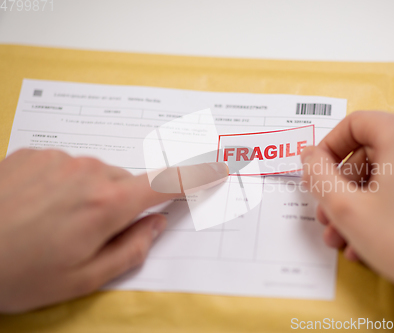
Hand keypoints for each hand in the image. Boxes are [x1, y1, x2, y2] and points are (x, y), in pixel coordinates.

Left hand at [0, 149, 227, 312]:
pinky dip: (61, 184)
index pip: (167, 184)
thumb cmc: (19, 275)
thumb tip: (157, 222)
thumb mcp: (84, 278)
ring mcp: (60, 158)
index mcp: (108, 204)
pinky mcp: (34, 152)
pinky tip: (34, 206)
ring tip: (52, 222)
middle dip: (119, 204)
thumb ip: (132, 248)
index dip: (197, 176)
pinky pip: (65, 166)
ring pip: (94, 175)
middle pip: (126, 183)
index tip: (220, 166)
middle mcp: (89, 171)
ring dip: (87, 195)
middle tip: (86, 234)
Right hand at [301, 111, 393, 322]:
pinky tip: (368, 236)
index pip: (355, 123)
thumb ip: (317, 174)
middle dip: (343, 185)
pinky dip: (385, 204)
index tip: (317, 171)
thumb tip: (310, 156)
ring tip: (344, 233)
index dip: (328, 148)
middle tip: (329, 211)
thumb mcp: (344, 207)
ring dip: (360, 201)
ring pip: (388, 171)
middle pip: (371, 150)